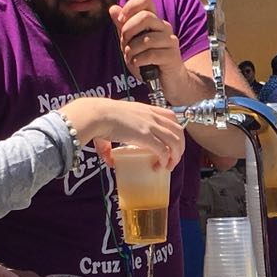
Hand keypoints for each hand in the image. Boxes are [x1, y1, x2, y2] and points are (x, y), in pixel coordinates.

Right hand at [62, 97, 183, 169]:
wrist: (96, 114)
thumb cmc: (99, 118)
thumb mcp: (112, 126)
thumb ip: (109, 145)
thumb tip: (109, 160)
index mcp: (147, 110)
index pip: (171, 117)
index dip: (176, 131)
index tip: (171, 144)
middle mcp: (152, 116)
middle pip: (179, 131)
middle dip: (180, 147)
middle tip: (172, 159)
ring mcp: (150, 125)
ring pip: (176, 141)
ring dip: (176, 156)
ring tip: (169, 166)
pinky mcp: (146, 136)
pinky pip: (164, 150)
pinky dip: (165, 160)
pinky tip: (159, 167)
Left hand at [110, 0, 185, 86]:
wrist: (166, 81)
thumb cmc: (148, 61)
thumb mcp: (131, 42)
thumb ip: (123, 26)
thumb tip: (113, 8)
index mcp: (154, 20)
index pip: (146, 0)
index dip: (130, 6)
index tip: (120, 20)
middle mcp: (164, 27)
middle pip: (145, 17)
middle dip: (128, 30)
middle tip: (124, 43)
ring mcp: (170, 41)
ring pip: (146, 39)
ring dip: (131, 51)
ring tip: (131, 58)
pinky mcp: (172, 56)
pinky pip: (151, 55)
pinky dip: (138, 61)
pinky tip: (137, 64)